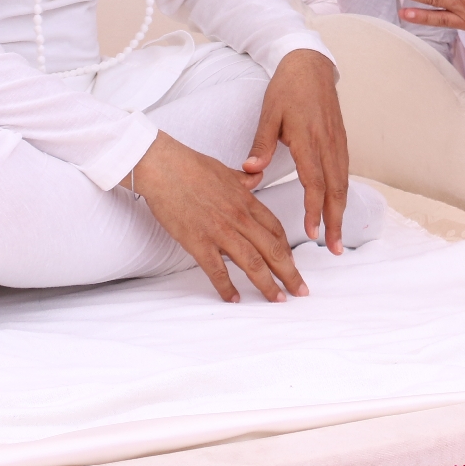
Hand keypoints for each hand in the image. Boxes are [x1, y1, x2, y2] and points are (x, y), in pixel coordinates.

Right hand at [126, 131, 307, 302]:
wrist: (164, 167)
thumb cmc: (191, 166)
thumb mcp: (226, 170)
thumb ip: (244, 178)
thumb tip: (257, 175)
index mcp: (246, 201)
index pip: (275, 230)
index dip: (288, 250)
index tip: (293, 264)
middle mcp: (239, 218)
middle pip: (272, 250)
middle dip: (289, 273)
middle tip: (300, 291)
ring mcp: (220, 231)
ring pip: (252, 263)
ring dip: (268, 284)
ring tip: (277, 299)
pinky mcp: (198, 242)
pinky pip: (217, 270)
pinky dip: (226, 287)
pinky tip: (233, 299)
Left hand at [244, 49, 348, 252]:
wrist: (310, 65)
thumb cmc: (287, 88)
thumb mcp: (269, 113)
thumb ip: (261, 145)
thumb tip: (249, 172)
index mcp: (308, 140)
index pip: (314, 183)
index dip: (313, 210)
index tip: (311, 232)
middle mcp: (327, 144)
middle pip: (335, 190)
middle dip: (335, 221)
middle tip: (334, 248)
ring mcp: (338, 142)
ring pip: (343, 183)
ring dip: (341, 211)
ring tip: (337, 235)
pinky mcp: (341, 139)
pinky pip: (344, 172)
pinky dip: (343, 193)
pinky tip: (338, 206)